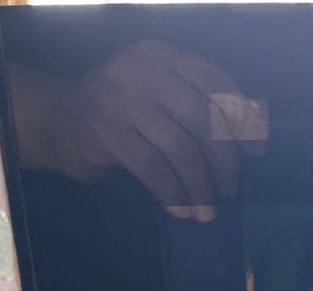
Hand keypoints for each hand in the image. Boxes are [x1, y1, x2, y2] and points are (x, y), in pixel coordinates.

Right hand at [12, 41, 266, 219]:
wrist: (57, 119)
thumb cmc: (121, 112)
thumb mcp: (159, 94)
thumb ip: (196, 105)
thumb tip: (247, 143)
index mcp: (163, 56)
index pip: (216, 82)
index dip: (242, 119)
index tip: (255, 152)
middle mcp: (144, 72)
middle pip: (203, 119)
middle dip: (224, 160)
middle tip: (230, 188)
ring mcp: (123, 101)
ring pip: (182, 148)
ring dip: (201, 186)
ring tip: (208, 209)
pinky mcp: (108, 134)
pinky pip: (155, 170)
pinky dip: (175, 195)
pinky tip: (183, 211)